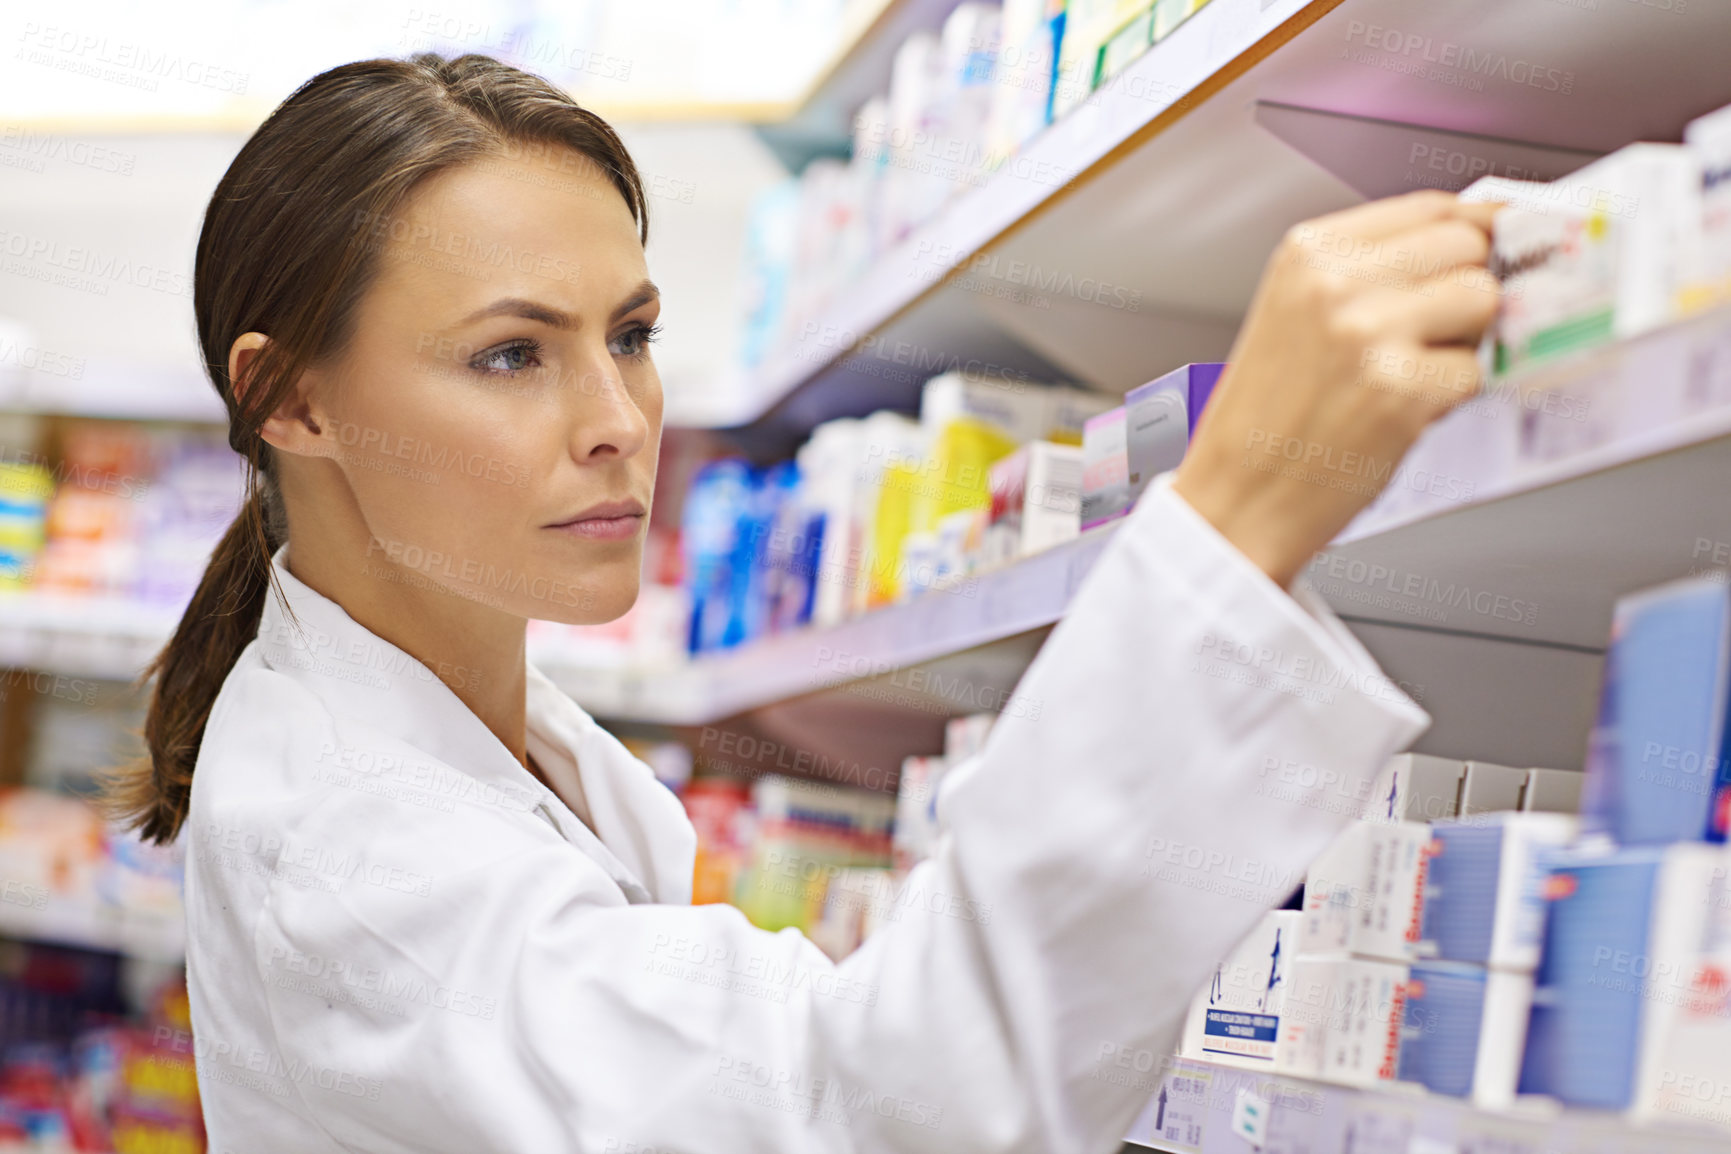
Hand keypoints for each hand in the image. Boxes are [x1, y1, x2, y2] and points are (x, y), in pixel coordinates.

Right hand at [1173, 191, 1500, 587]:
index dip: (1475, 228)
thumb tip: (1472, 239)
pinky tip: (1398, 414)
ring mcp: (1371, 335)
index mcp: (1308, 252)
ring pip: (1483, 301)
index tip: (1494, 246)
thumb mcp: (1295, 312)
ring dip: (1464, 342)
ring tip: (1408, 373)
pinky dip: (1449, 399)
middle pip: (1468, 246)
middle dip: (1465, 289)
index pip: (1431, 207)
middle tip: (1429, 335)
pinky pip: (1474, 372)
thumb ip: (1370, 270)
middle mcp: (1337, 283)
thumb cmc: (1265, 417)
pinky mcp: (1402, 392)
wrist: (1234, 499)